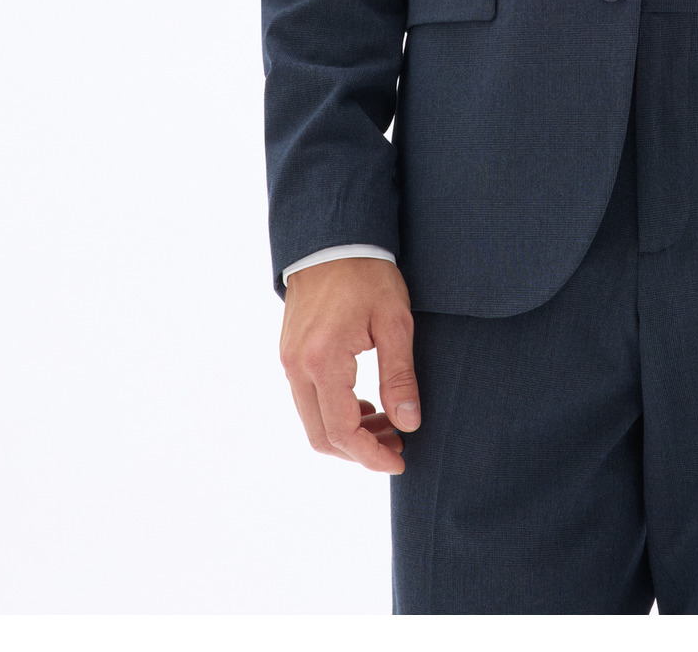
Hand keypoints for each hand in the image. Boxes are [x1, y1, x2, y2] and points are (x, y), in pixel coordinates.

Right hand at [279, 257, 419, 473]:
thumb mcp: (394, 321)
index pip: (342, 431)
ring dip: (348, 433)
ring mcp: (289, 360)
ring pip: (312, 420)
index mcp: (323, 360)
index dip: (371, 455)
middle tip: (398, 443)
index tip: (401, 460)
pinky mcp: (289, 353)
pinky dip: (334, 412)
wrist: (333, 237)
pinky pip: (307, 400)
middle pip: (322, 435)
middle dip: (360, 450)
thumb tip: (408, 423)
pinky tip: (365, 404)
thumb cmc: (368, 274)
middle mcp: (297, 366)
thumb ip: (400, 375)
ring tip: (388, 423)